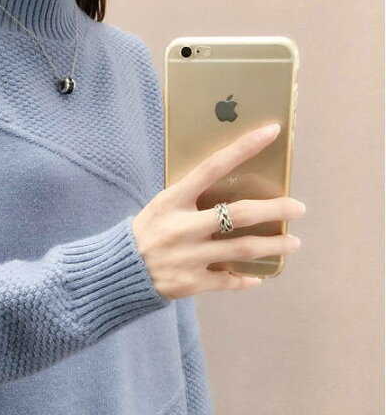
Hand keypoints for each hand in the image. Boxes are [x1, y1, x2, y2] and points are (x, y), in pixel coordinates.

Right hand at [132, 122, 305, 299]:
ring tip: (293, 243)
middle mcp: (182, 227)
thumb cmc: (144, 233)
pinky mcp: (190, 283)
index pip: (212, 167)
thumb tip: (232, 188)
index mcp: (172, 201)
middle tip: (298, 208)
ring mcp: (187, 256)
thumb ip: (190, 198)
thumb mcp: (160, 207)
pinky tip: (259, 275)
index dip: (243, 148)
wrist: (116, 272)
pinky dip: (246, 278)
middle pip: (240, 214)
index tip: (272, 131)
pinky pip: (227, 280)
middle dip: (276, 209)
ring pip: (242, 249)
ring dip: (273, 245)